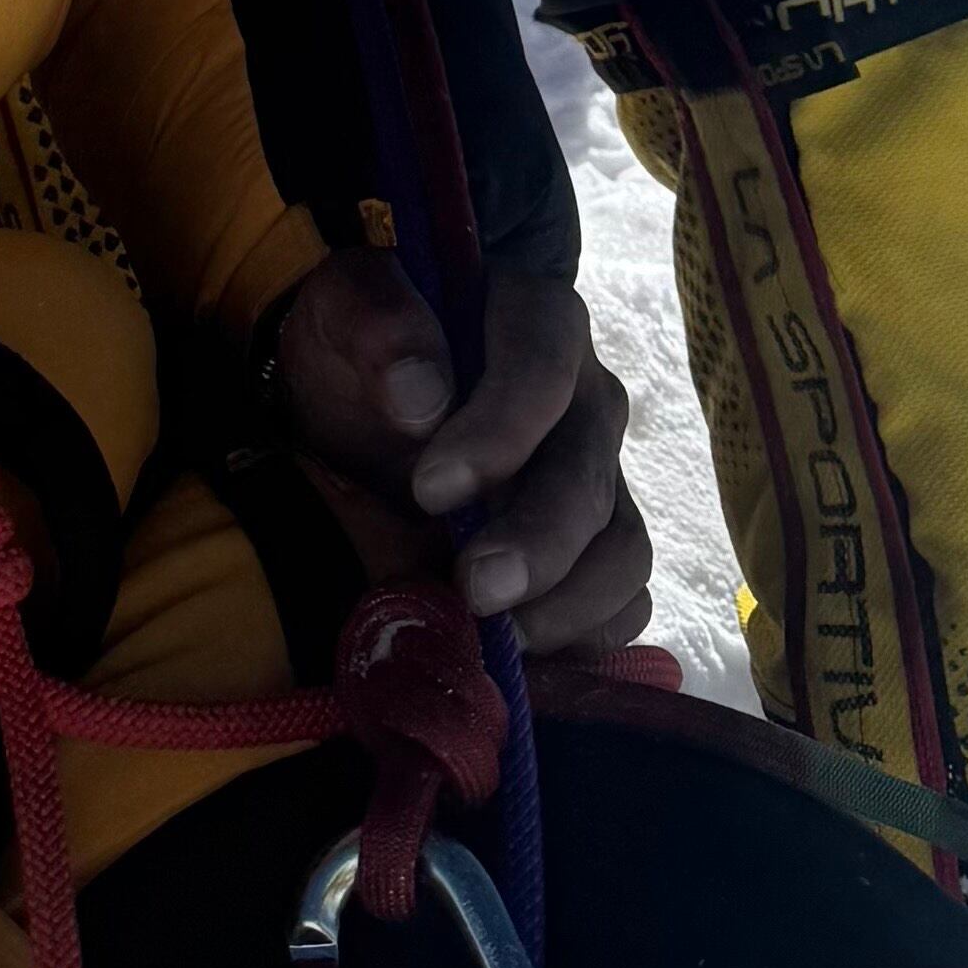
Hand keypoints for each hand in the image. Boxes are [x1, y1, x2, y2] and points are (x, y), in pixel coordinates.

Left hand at [276, 250, 650, 655]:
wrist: (364, 403)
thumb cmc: (363, 347)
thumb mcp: (343, 308)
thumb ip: (377, 324)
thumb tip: (419, 397)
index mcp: (535, 318)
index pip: (543, 365)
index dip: (500, 430)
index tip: (430, 488)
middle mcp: (586, 398)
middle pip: (588, 473)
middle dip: (538, 541)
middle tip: (475, 590)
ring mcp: (600, 476)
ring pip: (623, 547)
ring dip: (569, 604)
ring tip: (502, 639)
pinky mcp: (597, 545)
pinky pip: (624, 602)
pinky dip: (586, 639)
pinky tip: (529, 659)